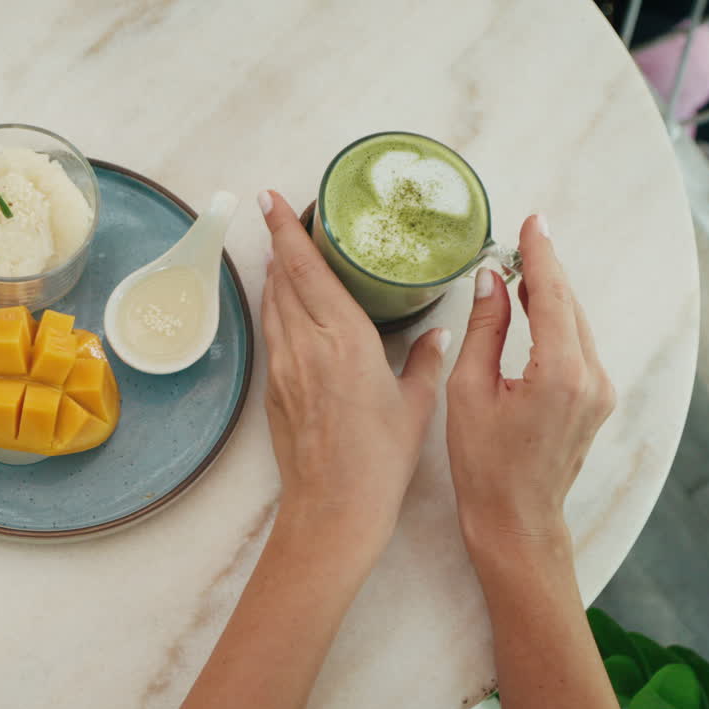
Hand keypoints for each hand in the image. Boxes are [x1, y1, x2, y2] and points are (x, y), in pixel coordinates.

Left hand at [258, 191, 448, 545]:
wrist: (332, 510)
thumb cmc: (379, 461)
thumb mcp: (415, 405)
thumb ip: (425, 361)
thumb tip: (438, 333)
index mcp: (345, 339)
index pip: (307, 269)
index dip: (287, 229)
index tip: (271, 198)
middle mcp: (307, 345)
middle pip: (283, 277)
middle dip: (280, 241)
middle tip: (283, 212)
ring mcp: (284, 367)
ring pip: (272, 303)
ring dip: (276, 273)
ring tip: (285, 250)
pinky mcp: (273, 389)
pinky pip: (271, 333)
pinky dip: (275, 307)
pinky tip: (285, 304)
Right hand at [446, 215, 615, 551]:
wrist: (517, 518)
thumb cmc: (484, 464)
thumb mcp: (469, 391)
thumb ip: (485, 329)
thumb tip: (491, 280)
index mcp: (559, 373)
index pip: (551, 295)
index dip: (540, 255)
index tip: (532, 223)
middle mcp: (591, 377)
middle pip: (569, 305)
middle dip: (546, 269)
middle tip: (522, 238)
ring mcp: (600, 390)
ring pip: (577, 324)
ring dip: (551, 294)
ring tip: (522, 268)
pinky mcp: (597, 400)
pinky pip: (579, 345)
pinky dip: (558, 321)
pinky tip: (535, 310)